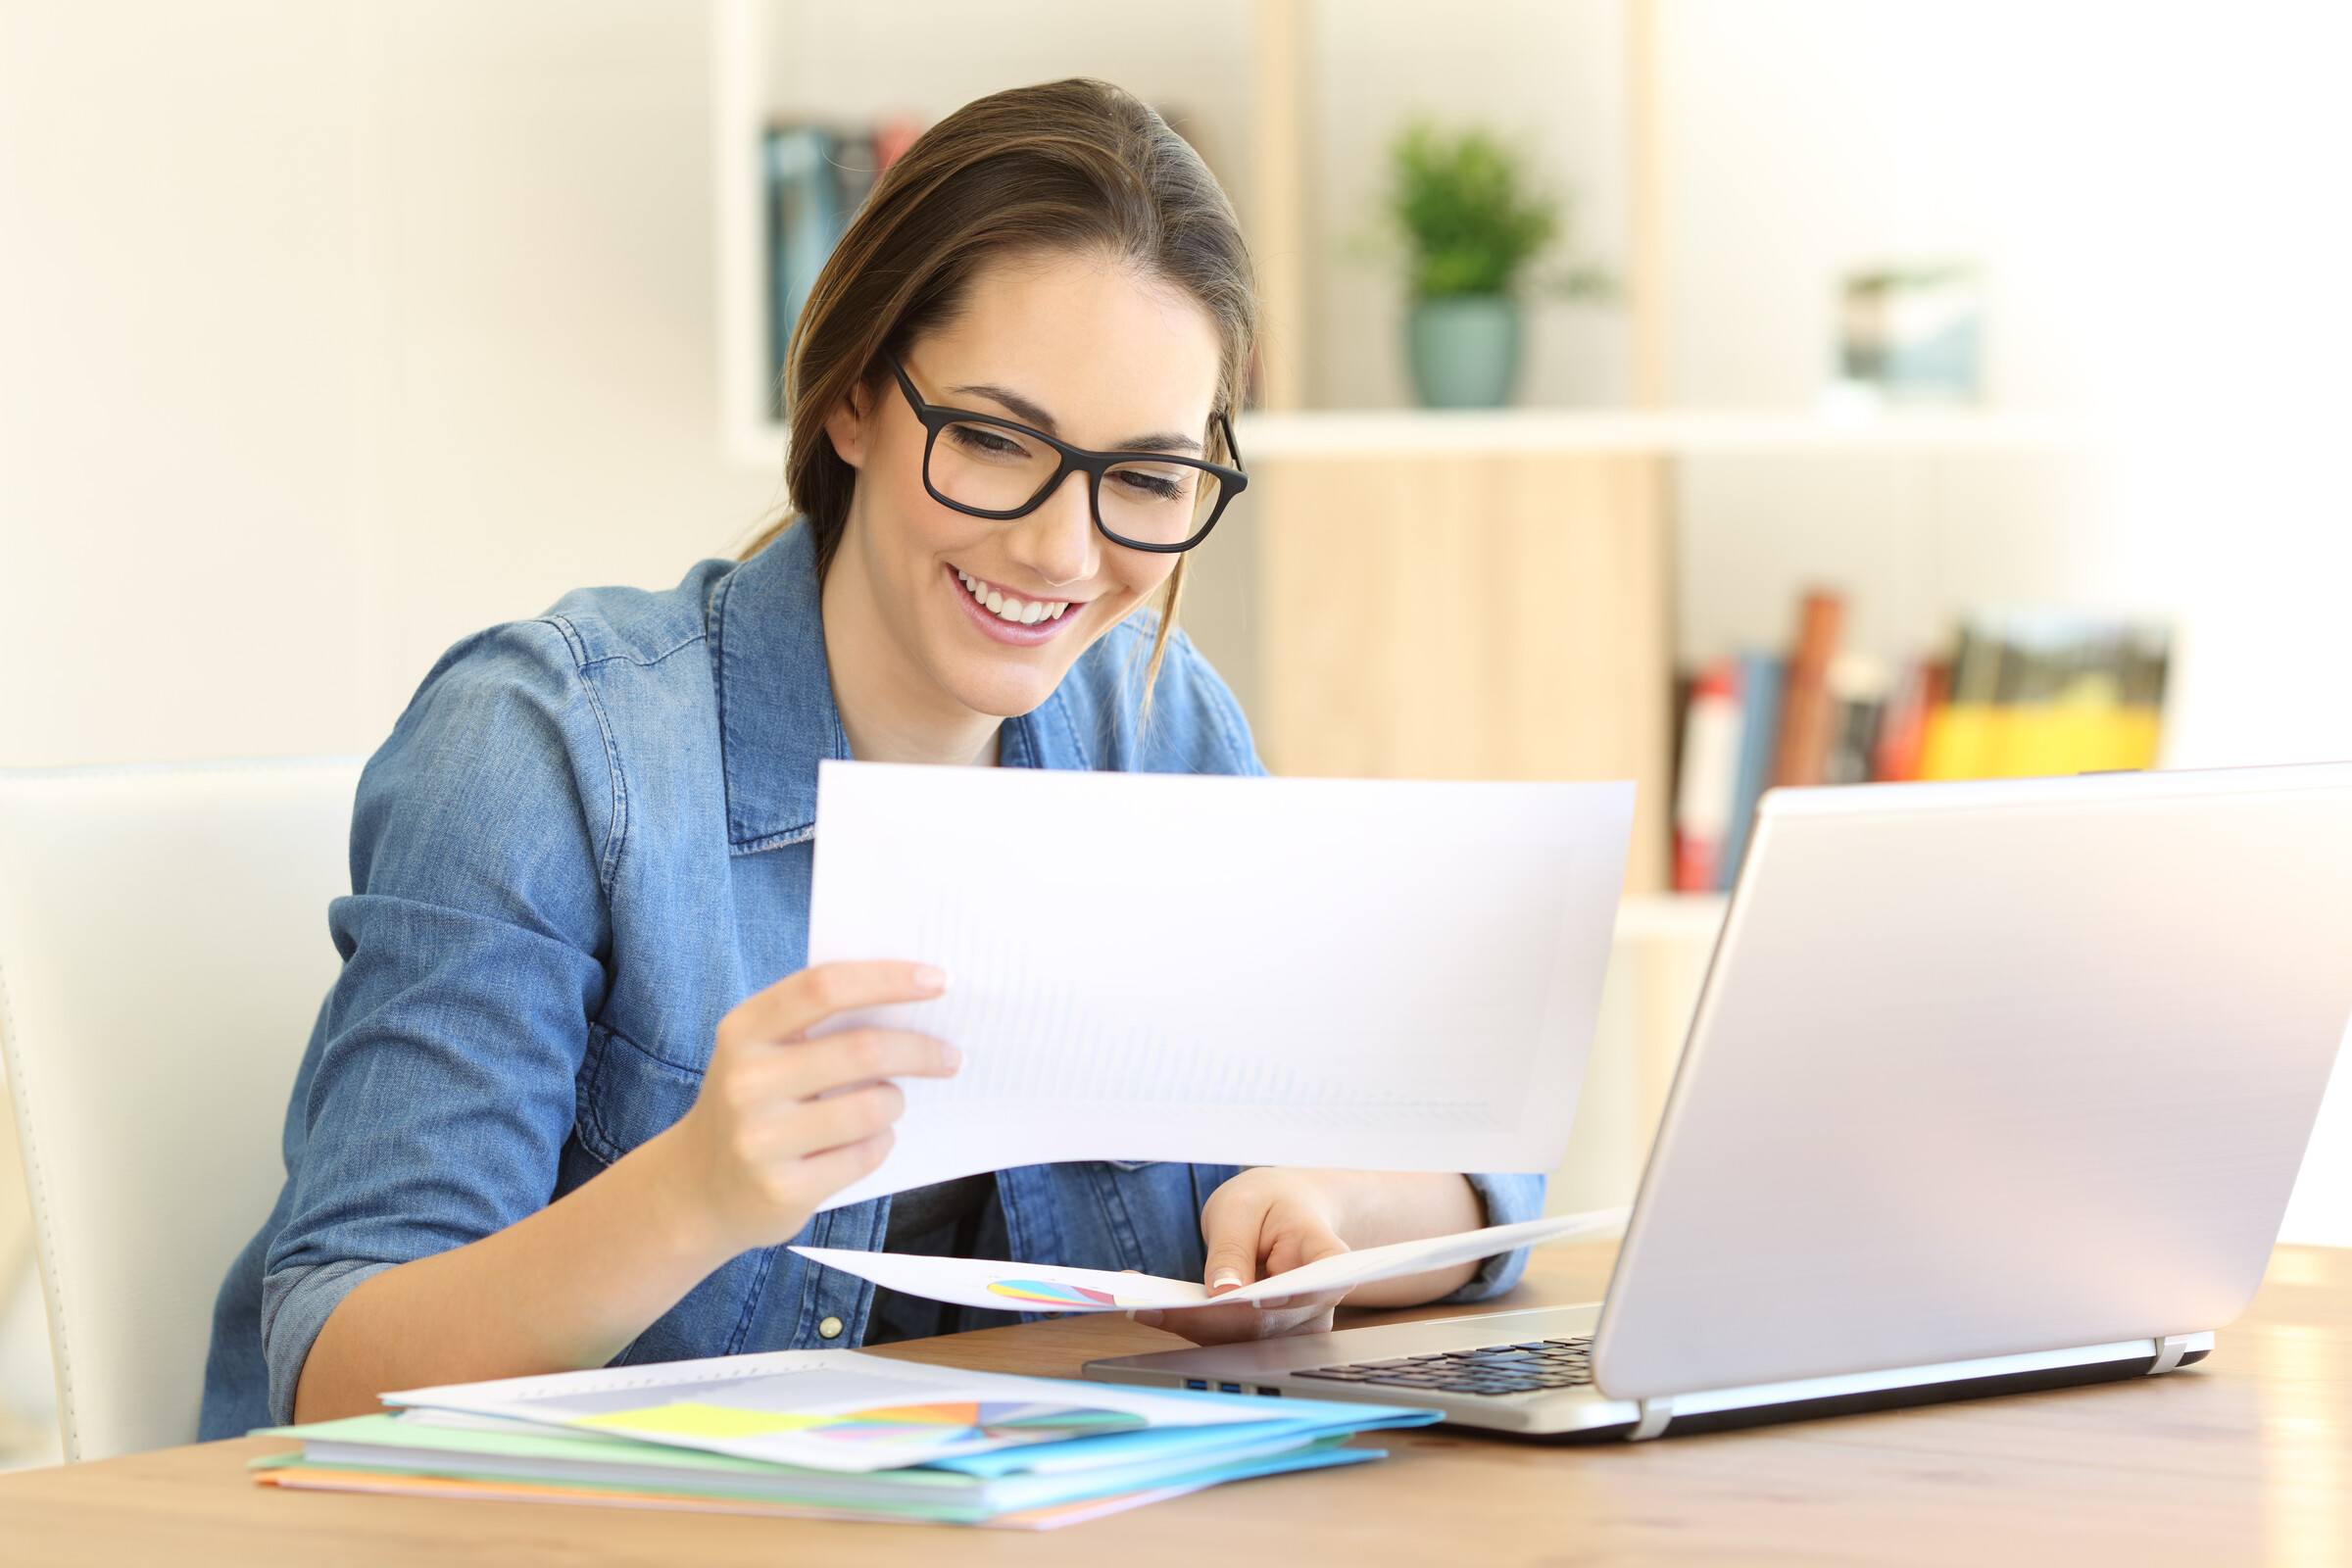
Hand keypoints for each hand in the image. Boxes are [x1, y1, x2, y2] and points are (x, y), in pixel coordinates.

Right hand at [656, 960, 958, 1256]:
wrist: (698, 1188)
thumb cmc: (754, 1103)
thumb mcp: (764, 1051)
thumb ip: (820, 1022)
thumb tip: (914, 998)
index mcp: (743, 1030)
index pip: (824, 987)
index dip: (887, 979)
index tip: (938, 981)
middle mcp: (745, 1081)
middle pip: (862, 1050)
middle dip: (920, 1050)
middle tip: (950, 1054)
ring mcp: (760, 1139)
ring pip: (873, 1108)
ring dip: (895, 1102)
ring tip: (887, 1103)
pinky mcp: (782, 1189)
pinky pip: (866, 1155)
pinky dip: (880, 1143)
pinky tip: (863, 1142)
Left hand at [1139, 1168, 1353, 1343]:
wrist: (1285, 1213)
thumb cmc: (1269, 1204)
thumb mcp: (1243, 1206)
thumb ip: (1232, 1248)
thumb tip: (1223, 1294)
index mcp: (1324, 1253)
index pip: (1320, 1280)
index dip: (1293, 1296)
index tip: (1256, 1296)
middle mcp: (1318, 1299)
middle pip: (1266, 1321)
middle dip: (1206, 1318)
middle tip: (1150, 1306)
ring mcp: (1296, 1325)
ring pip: (1242, 1339)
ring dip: (1190, 1325)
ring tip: (1140, 1303)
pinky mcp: (1268, 1337)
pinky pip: (1229, 1339)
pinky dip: (1191, 1325)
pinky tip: (1155, 1309)